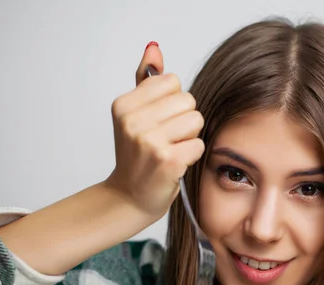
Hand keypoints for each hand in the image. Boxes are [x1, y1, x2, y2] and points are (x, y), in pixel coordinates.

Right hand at [105, 43, 204, 217]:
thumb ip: (145, 80)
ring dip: (190, 137)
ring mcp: (149, 141)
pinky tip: (176, 164)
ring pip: (196, 121)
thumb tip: (154, 48)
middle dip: (184, 120)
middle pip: (188, 101)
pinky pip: (199, 144)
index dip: (173, 103)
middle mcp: (133, 121)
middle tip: (167, 139)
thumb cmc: (137, 155)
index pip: (173, 82)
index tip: (158, 123)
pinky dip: (192, 155)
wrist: (129, 196)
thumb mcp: (134, 114)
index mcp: (124, 105)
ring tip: (172, 150)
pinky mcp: (168, 161)